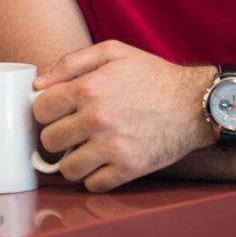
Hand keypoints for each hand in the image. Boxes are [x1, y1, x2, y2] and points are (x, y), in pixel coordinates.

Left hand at [32, 40, 212, 191]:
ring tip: (84, 151)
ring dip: (72, 161)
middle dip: (56, 136)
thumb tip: (39, 84)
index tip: (55, 114)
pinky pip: (94, 184)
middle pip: (49, 141)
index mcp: (88, 88)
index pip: (40, 109)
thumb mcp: (113, 52)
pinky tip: (103, 163)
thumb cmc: (154, 76)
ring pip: (67, 168)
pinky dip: (94, 177)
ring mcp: (112, 146)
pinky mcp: (129, 168)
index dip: (45, 112)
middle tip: (70, 133)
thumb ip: (71, 62)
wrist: (196, 103)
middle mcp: (96, 119)